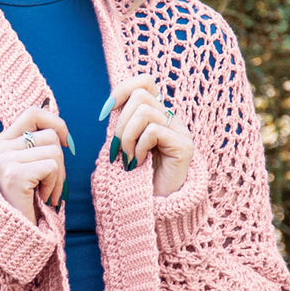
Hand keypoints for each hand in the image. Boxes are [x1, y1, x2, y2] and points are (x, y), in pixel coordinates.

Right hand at [0, 100, 73, 223]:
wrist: (15, 237)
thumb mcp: (31, 168)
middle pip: (49, 135)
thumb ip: (38, 146)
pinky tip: (43, 199)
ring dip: (59, 177)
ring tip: (45, 193)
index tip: (65, 142)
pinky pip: (52, 167)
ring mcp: (4, 161)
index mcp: (1, 144)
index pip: (32, 113)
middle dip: (60, 161)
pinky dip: (55, 185)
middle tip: (50, 184)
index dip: (55, 122)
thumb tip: (60, 124)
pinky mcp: (14, 175)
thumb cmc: (28, 204)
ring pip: (54, 151)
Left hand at [100, 76, 192, 196]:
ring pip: (144, 111)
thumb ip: (121, 124)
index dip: (122, 90)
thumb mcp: (123, 146)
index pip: (145, 82)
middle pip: (140, 96)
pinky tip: (138, 164)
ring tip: (127, 158)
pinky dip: (139, 148)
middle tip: (118, 150)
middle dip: (120, 123)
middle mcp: (171, 120)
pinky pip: (153, 131)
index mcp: (156, 116)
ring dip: (127, 136)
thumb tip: (109, 105)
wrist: (151, 208)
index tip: (105, 113)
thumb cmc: (134, 178)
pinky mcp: (184, 146)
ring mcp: (180, 132)